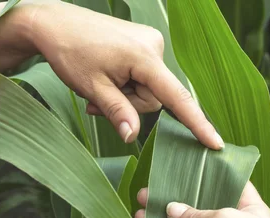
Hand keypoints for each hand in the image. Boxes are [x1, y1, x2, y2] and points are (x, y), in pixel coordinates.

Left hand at [0, 0, 222, 147]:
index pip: (176, 98)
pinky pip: (145, 77)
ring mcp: (151, 43)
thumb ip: (119, 113)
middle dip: (131, 104)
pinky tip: (108, 77)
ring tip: (99, 88)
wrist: (53, 22)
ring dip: (126, 95)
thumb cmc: (70, 52)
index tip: (215, 143)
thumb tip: (132, 137)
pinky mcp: (146, 44)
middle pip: (156, 98)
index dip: (197, 123)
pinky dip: (128, 83)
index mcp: (144, 57)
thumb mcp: (92, 88)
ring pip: (150, 89)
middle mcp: (154, 46)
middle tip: (99, 101)